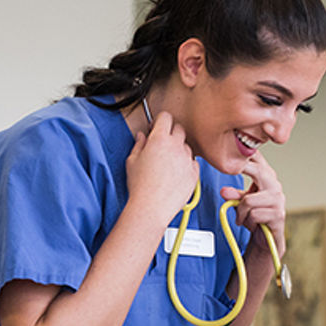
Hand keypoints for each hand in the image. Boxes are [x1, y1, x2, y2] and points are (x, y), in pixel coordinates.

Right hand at [126, 109, 197, 223]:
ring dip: (178, 150)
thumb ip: (139, 144)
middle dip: (170, 133)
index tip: (156, 128)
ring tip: (167, 163)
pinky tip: (174, 174)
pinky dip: (185, 165)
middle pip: (179, 129)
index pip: (166, 117)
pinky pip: (192, 163)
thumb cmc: (139, 186)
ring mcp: (187, 160)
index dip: (159, 121)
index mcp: (160, 140)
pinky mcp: (194, 174)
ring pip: (186, 147)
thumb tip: (142, 136)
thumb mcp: (132, 161)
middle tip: (162, 144)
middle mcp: (176, 147)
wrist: (151, 208)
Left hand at [220, 153, 286, 260]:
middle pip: (258, 171)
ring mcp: (278, 200)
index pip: (259, 160)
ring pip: (248, 200)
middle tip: (229, 171)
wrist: (268, 241)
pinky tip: (252, 225)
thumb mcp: (241, 204)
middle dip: (242, 170)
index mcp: (267, 179)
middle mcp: (275, 186)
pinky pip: (253, 214)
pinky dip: (247, 221)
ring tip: (243, 218)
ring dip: (241, 212)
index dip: (248, 152)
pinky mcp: (278, 215)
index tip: (234, 146)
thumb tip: (224, 191)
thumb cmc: (256, 218)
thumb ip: (233, 195)